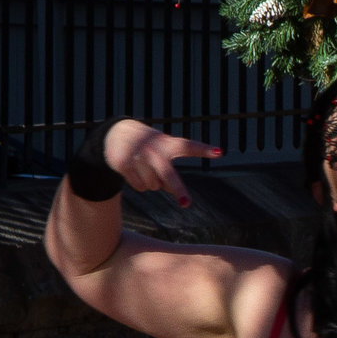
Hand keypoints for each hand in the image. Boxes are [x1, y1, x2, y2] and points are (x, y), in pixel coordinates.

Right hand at [101, 119, 223, 207]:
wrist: (117, 133)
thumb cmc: (149, 146)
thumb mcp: (162, 153)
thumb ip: (170, 171)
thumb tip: (172, 191)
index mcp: (167, 144)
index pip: (188, 146)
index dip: (203, 149)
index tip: (219, 152)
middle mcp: (154, 150)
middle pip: (168, 174)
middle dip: (178, 190)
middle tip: (186, 203)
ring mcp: (138, 156)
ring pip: (153, 185)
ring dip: (152, 183)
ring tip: (145, 168)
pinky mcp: (123, 163)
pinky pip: (139, 186)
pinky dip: (139, 184)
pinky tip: (134, 171)